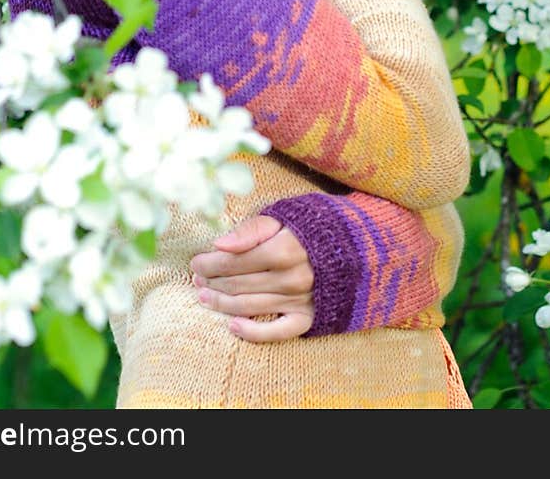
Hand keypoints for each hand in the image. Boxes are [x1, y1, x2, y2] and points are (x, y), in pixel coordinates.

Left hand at [190, 214, 314, 341]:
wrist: (353, 247)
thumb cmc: (311, 227)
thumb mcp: (283, 216)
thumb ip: (252, 229)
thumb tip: (219, 244)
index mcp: (285, 249)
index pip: (235, 260)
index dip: (211, 263)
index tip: (196, 262)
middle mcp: (293, 278)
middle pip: (239, 284)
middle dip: (213, 282)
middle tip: (197, 280)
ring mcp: (301, 300)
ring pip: (250, 306)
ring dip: (222, 304)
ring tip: (204, 297)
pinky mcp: (308, 317)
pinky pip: (276, 331)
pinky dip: (252, 332)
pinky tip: (232, 326)